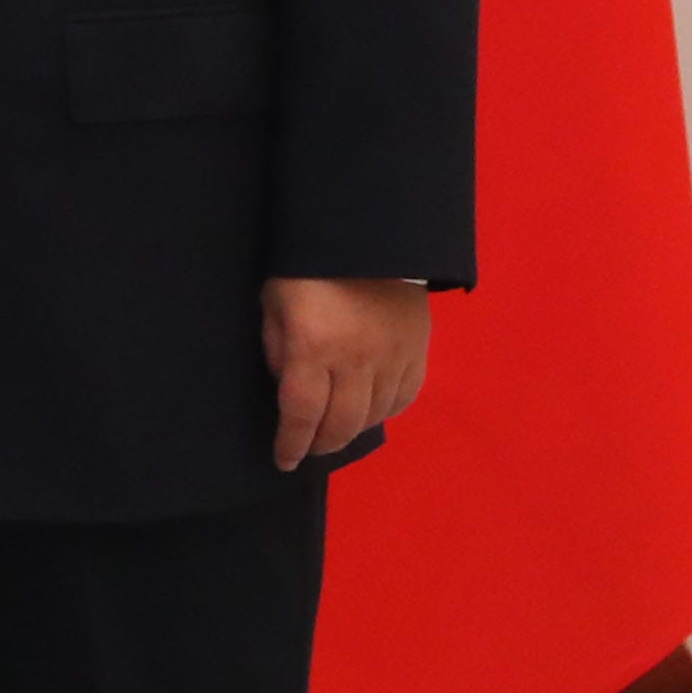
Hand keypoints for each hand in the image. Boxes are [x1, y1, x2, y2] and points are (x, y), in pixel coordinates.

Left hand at [261, 276, 431, 469]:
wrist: (366, 232)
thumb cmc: (307, 264)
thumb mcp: (274, 299)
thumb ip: (276, 346)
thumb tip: (287, 387)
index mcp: (313, 345)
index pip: (302, 413)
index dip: (291, 443)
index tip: (283, 460)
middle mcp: (355, 358)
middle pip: (340, 424)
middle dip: (320, 444)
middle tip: (308, 448)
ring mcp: (392, 356)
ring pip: (374, 416)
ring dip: (351, 429)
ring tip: (335, 429)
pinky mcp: (417, 349)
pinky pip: (404, 397)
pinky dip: (385, 411)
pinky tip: (369, 409)